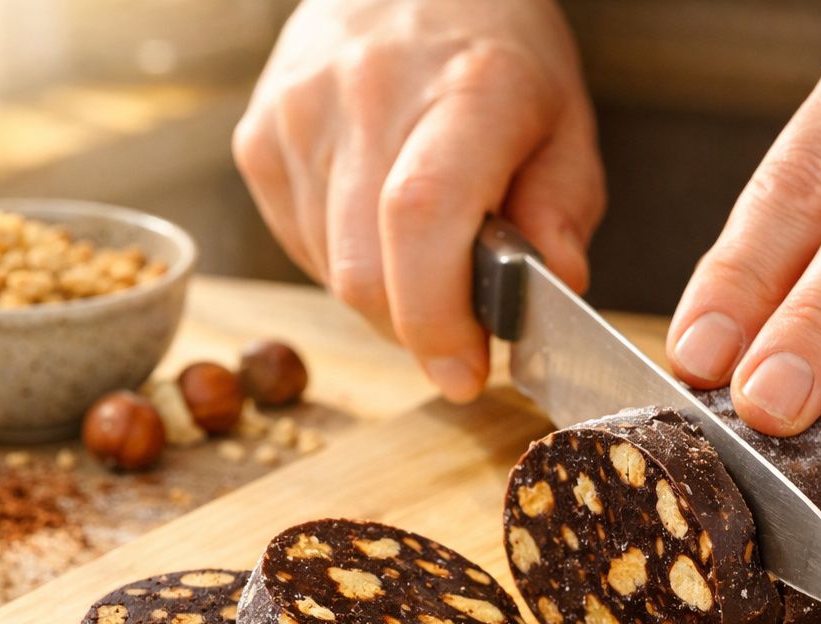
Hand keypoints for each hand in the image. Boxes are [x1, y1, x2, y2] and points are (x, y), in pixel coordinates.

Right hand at [233, 0, 602, 400]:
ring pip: (331, 272)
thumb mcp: (563, 121)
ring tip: (425, 253)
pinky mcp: (258, 138)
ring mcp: (298, 116)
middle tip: (461, 329)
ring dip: (386, 296)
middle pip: (365, 272)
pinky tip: (378, 223)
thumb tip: (554, 289)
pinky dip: (345, 263)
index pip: (422, 219)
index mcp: (463, 90)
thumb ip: (563, 210)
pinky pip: (298, 246)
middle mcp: (366, 96)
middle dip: (417, 330)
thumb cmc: (494, 54)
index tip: (464, 372)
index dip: (437, 318)